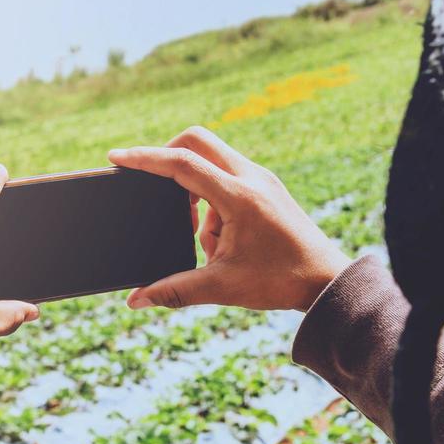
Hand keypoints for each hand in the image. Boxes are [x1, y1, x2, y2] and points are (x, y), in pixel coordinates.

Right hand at [109, 126, 350, 311]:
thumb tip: (135, 301)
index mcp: (239, 197)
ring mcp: (262, 178)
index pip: (182, 164)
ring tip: (206, 242)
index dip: (145, 158)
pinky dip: (212, 201)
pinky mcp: (267, 186)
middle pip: (196, 141)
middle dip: (168, 160)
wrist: (327, 281)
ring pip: (212, 161)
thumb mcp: (221, 288)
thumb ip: (174, 291)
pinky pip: (227, 176)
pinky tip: (222, 241)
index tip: (117, 157)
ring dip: (194, 193)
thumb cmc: (279, 282)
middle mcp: (252, 177)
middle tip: (156, 192)